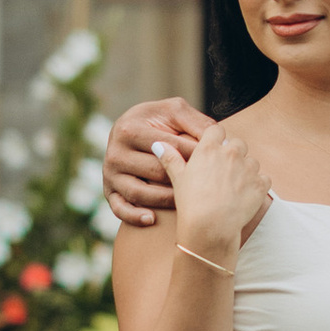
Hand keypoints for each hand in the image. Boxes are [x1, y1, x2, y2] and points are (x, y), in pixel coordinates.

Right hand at [105, 94, 207, 227]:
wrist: (130, 129)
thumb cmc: (159, 120)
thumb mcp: (175, 112)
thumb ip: (196, 121)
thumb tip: (221, 139)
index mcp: (129, 129)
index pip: (169, 147)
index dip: (196, 155)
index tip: (218, 163)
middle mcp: (114, 151)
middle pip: (155, 172)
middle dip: (184, 178)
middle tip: (208, 185)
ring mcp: (109, 174)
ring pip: (139, 193)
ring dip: (165, 200)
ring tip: (187, 200)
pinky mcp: (108, 191)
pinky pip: (120, 209)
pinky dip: (134, 216)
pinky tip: (152, 219)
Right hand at [163, 118, 269, 268]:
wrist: (211, 227)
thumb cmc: (191, 203)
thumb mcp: (177, 178)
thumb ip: (171, 158)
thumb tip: (159, 144)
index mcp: (209, 148)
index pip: (216, 130)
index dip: (215, 139)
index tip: (213, 150)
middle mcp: (231, 153)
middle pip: (238, 143)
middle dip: (233, 153)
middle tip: (223, 172)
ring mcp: (248, 168)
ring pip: (252, 161)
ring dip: (246, 169)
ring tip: (234, 187)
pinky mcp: (261, 184)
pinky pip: (263, 178)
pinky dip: (257, 185)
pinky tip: (246, 196)